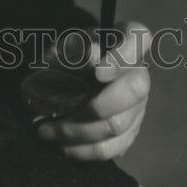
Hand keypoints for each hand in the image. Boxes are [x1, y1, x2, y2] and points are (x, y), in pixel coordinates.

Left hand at [36, 21, 150, 161]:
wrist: (65, 79)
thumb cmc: (67, 56)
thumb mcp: (64, 46)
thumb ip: (75, 49)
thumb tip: (91, 56)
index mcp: (126, 39)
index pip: (138, 37)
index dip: (123, 56)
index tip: (98, 71)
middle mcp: (138, 72)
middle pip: (136, 89)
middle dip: (97, 105)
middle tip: (62, 110)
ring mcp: (137, 105)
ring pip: (118, 124)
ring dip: (79, 131)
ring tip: (48, 130)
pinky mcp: (128, 132)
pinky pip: (111, 148)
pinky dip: (83, 150)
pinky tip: (61, 144)